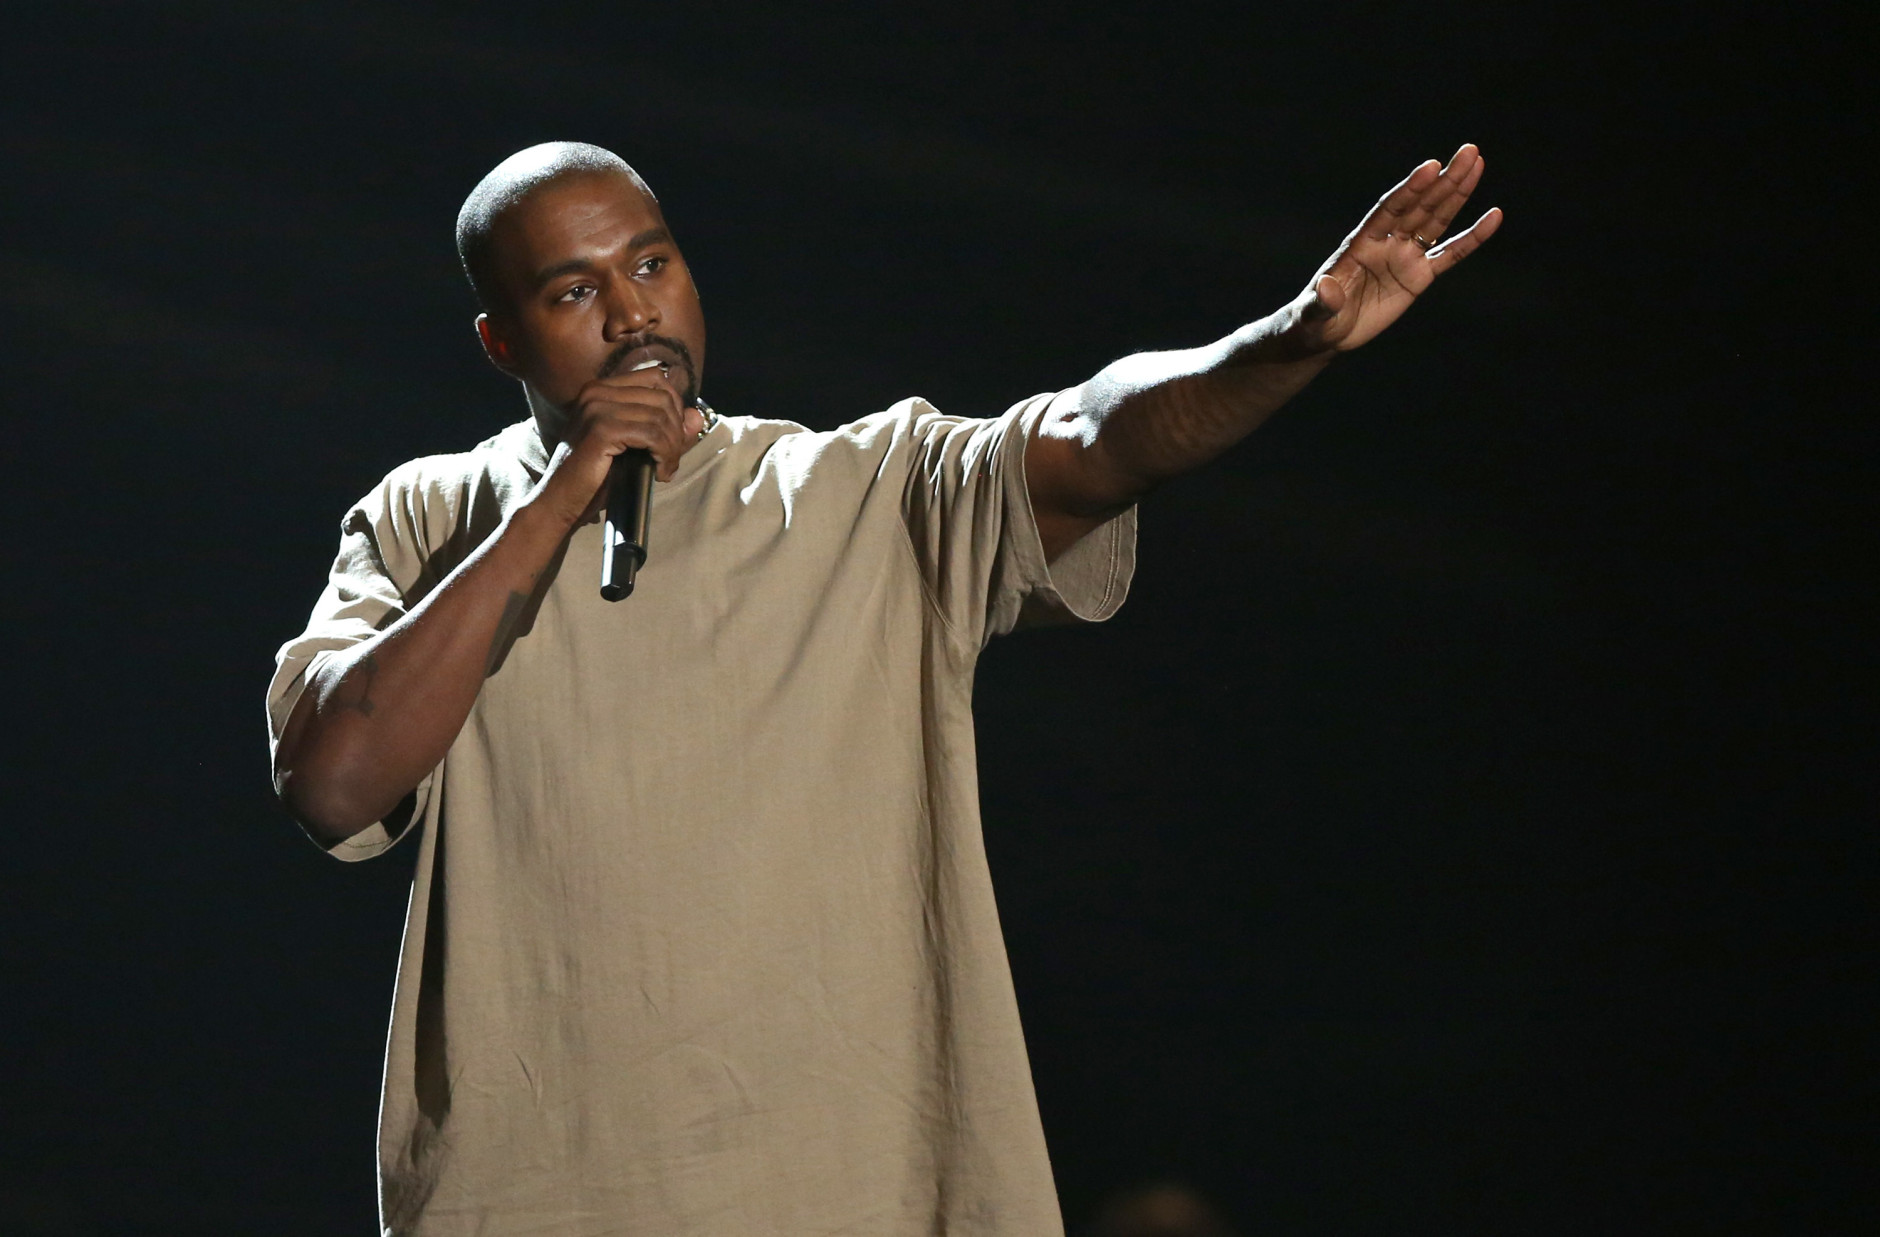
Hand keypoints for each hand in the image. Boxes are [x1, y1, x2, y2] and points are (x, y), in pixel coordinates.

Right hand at [533, 366, 705, 526]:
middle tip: (670, 460)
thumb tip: (697, 416)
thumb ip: (666, 431)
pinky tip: (659, 473)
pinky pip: (652, 435)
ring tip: (664, 469)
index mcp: (601, 389)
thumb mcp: (635, 449)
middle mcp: (596, 391)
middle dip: (676, 431)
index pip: (656, 378)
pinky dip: (664, 455)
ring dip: (672, 448)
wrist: (562, 502)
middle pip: (662, 397)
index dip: (674, 407)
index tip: (672, 439)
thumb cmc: (596, 477)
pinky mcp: (601, 430)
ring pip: (661, 417)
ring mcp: (597, 408)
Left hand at [1286, 143, 1501, 354]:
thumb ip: (1321, 302)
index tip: (1431, 167)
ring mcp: (1404, 257)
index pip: (1389, 210)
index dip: (1409, 190)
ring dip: (1456, 194)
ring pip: (1436, 220)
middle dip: (1443, 180)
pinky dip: (1472, 238)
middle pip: (1419, 205)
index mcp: (1360, 244)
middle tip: (1469, 152)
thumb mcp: (1313, 314)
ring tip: (1477, 164)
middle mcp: (1386, 242)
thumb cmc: (1313, 320)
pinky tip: (1493, 217)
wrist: (1325, 333)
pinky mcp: (1418, 277)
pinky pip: (1450, 254)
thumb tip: (1327, 288)